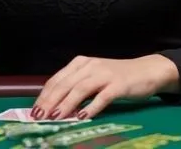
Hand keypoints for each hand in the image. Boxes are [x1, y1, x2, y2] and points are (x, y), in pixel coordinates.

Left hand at [32, 55, 178, 119]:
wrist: (147, 70)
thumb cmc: (117, 77)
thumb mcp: (93, 78)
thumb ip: (75, 88)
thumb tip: (53, 108)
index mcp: (81, 63)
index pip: (57, 79)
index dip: (44, 95)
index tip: (33, 111)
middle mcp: (90, 65)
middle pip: (65, 84)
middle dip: (50, 101)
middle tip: (39, 117)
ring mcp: (105, 74)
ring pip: (80, 89)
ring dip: (66, 104)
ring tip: (55, 118)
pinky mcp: (119, 84)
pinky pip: (102, 96)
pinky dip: (91, 107)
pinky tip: (83, 117)